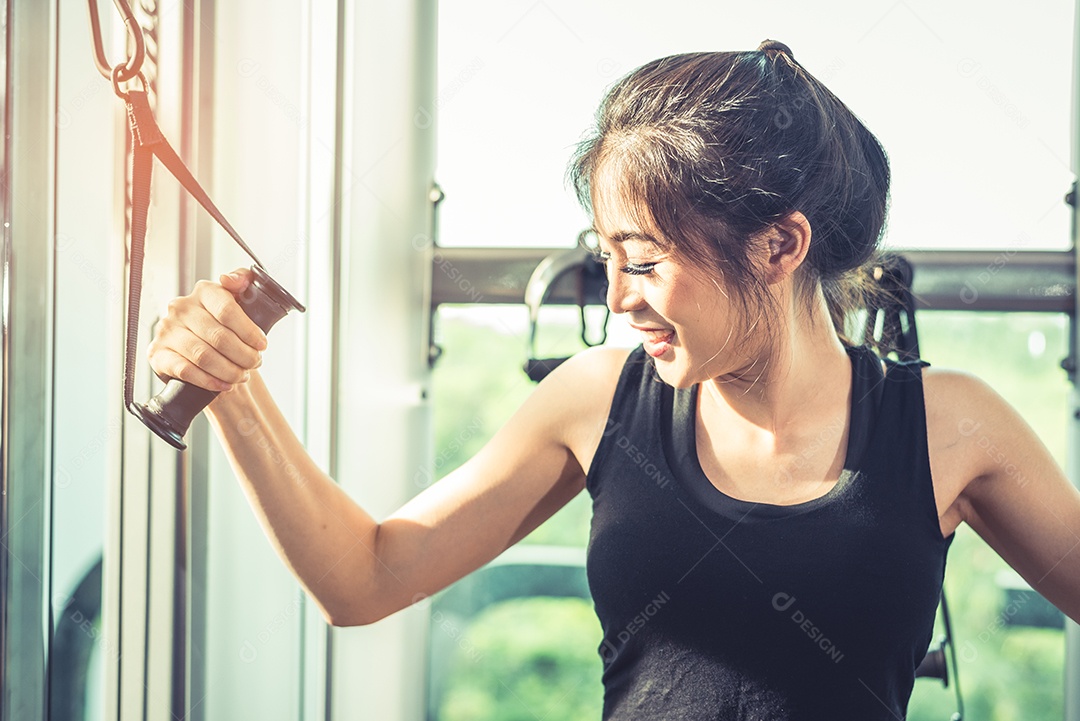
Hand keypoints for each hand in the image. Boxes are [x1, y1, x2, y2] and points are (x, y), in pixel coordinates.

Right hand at [148, 268, 268, 391]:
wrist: (202, 351)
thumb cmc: (225, 326)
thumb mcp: (240, 301)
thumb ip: (243, 282)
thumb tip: (231, 280)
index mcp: (203, 292)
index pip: (227, 310)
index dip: (249, 331)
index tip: (262, 345)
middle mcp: (180, 308)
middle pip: (219, 337)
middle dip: (243, 355)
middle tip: (254, 363)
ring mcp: (167, 330)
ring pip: (204, 356)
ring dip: (229, 370)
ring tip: (242, 375)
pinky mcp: (158, 353)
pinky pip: (186, 370)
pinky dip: (209, 380)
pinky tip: (223, 384)